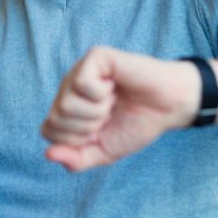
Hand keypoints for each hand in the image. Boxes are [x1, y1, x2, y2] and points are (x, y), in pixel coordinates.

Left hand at [41, 47, 204, 171]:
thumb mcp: (103, 152)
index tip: (100, 130)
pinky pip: (82, 84)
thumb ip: (76, 160)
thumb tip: (48, 154)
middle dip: (88, 127)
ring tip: (113, 101)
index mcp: (67, 108)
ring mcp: (80, 70)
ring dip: (97, 111)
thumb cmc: (137, 125)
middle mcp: (68, 87)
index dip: (77, 140)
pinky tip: (115, 86)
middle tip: (109, 114)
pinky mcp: (95, 57)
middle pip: (55, 118)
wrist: (169, 109)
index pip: (48, 131)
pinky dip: (103, 94)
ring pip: (66, 104)